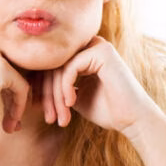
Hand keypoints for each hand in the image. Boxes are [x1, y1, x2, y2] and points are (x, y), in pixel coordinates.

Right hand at [0, 31, 30, 132]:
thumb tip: (10, 82)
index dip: (1, 86)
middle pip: (9, 69)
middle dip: (10, 96)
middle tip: (8, 120)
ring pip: (17, 80)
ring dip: (15, 105)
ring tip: (9, 125)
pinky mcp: (1, 68)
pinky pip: (22, 89)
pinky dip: (19, 108)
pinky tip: (10, 124)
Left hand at [41, 36, 161, 133]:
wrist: (133, 120)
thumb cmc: (107, 111)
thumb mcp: (75, 97)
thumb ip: (58, 86)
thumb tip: (31, 83)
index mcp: (85, 54)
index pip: (52, 65)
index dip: (43, 89)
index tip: (44, 112)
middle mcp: (90, 45)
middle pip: (53, 65)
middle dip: (48, 95)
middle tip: (50, 118)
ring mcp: (97, 45)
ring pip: (59, 66)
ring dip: (56, 95)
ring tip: (60, 117)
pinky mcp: (101, 51)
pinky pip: (70, 67)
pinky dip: (66, 87)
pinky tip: (71, 103)